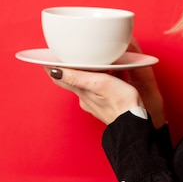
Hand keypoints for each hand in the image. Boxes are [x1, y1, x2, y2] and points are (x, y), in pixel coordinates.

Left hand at [47, 37, 165, 127]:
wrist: (134, 123)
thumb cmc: (120, 102)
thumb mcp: (98, 84)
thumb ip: (77, 77)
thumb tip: (54, 71)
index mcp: (81, 91)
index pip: (60, 78)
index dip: (53, 67)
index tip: (48, 58)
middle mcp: (84, 98)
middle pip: (71, 81)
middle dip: (68, 69)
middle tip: (67, 57)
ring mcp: (94, 103)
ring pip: (84, 85)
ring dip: (83, 75)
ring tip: (87, 64)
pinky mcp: (104, 105)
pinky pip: (95, 90)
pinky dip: (95, 81)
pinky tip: (104, 77)